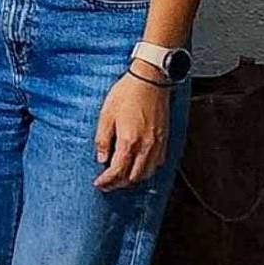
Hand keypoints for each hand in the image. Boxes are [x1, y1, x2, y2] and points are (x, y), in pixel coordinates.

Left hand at [94, 69, 171, 190]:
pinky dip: (146, 170)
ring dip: (133, 179)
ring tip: (121, 178)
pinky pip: (157, 163)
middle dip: (118, 184)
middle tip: (107, 184)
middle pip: (133, 177)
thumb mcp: (106, 115)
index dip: (107, 181)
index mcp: (129, 141)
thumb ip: (103, 140)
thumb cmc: (127, 94)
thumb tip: (102, 158)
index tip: (99, 183)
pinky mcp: (164, 138)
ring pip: (147, 173)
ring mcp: (158, 143)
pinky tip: (138, 166)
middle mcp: (146, 146)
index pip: (117, 171)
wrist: (150, 80)